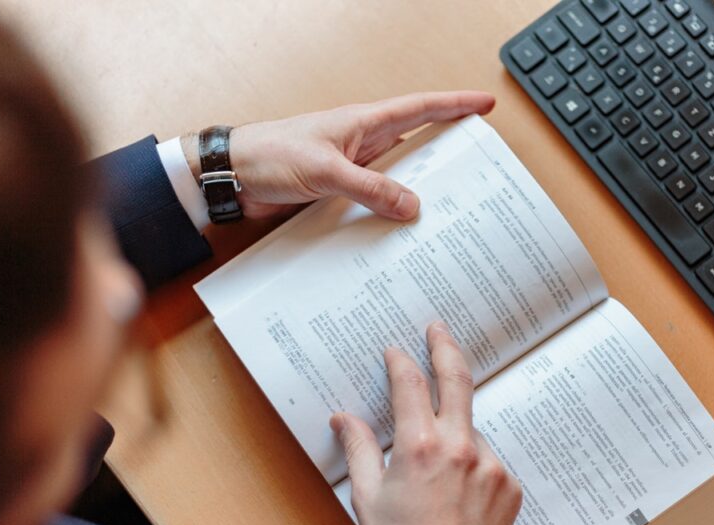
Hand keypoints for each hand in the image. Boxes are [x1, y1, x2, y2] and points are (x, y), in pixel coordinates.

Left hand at [185, 91, 494, 221]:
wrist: (229, 176)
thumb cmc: (268, 155)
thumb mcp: (325, 171)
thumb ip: (369, 188)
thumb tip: (411, 206)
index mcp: (362, 124)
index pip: (420, 109)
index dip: (454, 106)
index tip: (484, 106)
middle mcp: (361, 144)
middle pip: (415, 144)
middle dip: (447, 152)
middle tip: (478, 166)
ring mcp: (350, 169)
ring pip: (396, 177)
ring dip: (417, 190)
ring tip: (449, 208)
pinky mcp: (336, 193)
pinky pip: (374, 201)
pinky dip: (389, 212)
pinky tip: (400, 230)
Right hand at [329, 322, 521, 524]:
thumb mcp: (367, 498)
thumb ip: (359, 449)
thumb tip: (344, 418)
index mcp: (420, 446)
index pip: (410, 384)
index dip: (400, 361)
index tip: (396, 351)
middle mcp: (461, 448)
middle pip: (457, 380)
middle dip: (444, 348)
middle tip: (437, 329)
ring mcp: (491, 467)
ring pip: (471, 431)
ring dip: (454, 437)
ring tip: (437, 481)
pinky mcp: (510, 487)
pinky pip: (489, 462)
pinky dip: (473, 467)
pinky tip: (458, 499)